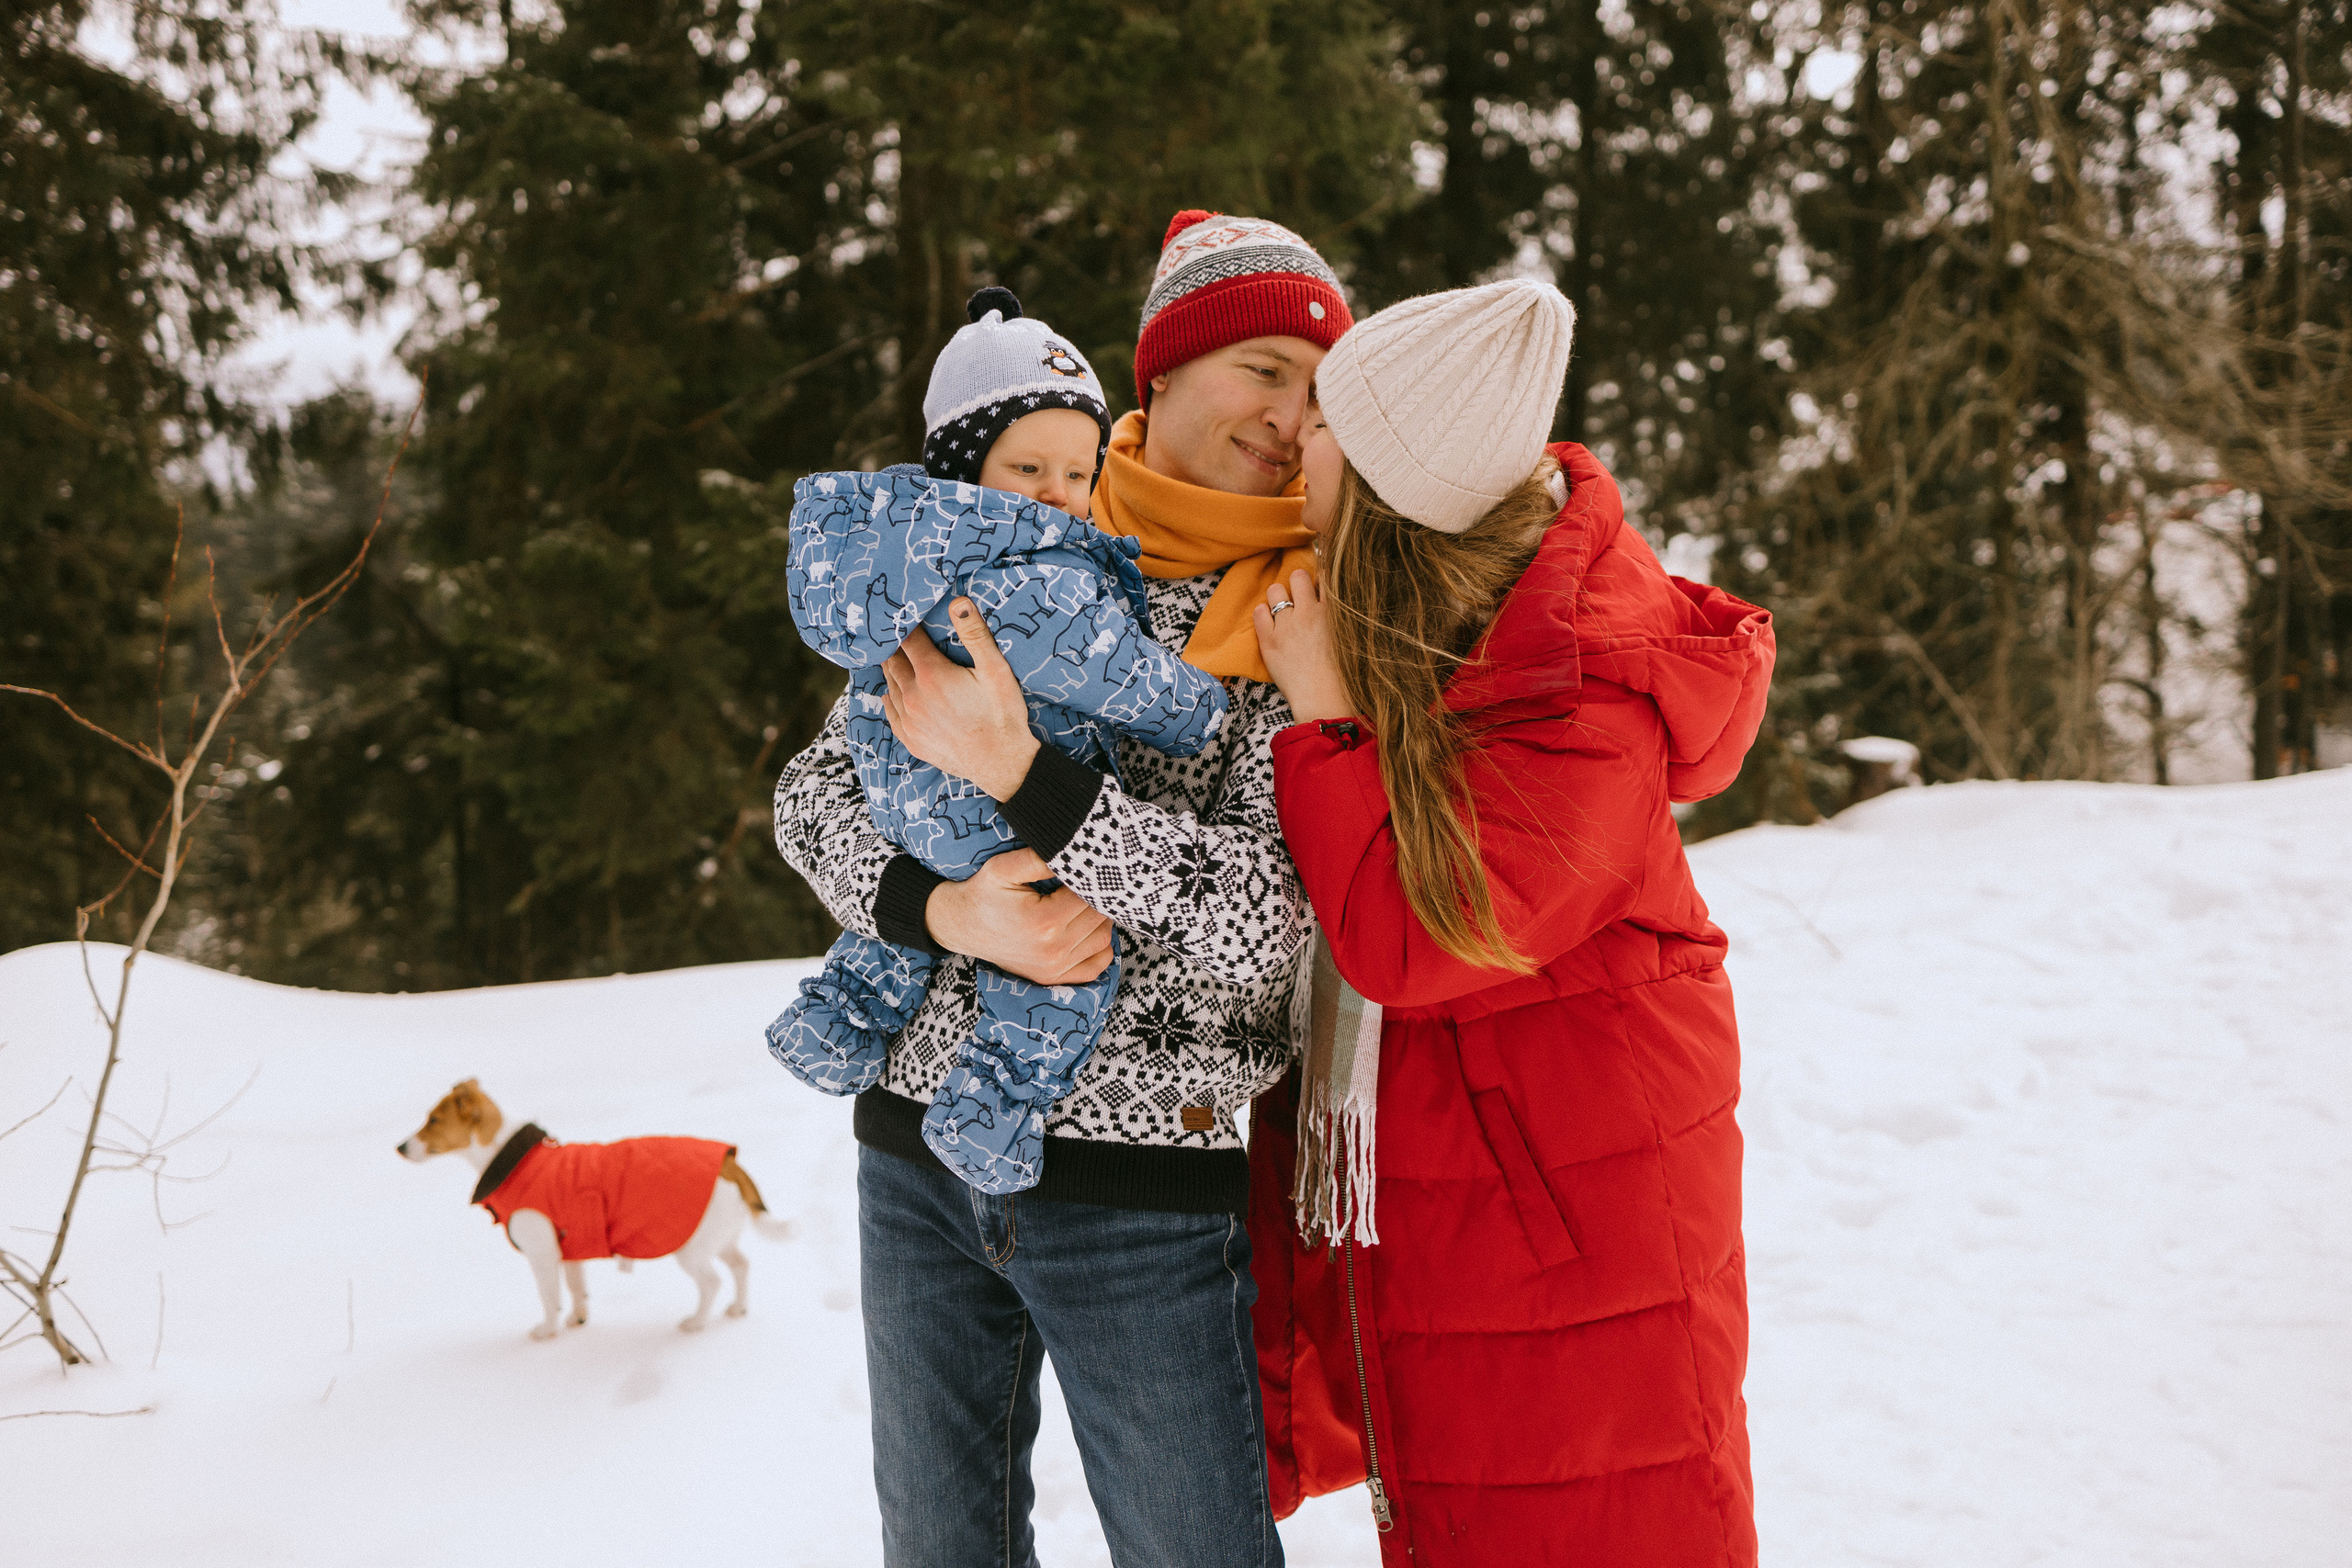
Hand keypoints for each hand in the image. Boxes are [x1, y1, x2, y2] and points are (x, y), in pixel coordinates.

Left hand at [881, 599, 1039, 800]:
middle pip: (893, 662)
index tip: (907, 616)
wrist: (1002, 764)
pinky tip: (893, 693)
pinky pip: (891, 712)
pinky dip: (890, 698)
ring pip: (889, 686)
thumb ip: (975, 635)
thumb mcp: (995, 670)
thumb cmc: (1002, 715)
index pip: (908, 640)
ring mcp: (909, 720)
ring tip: (895, 660)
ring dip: (892, 672)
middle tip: (897, 636)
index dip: (906, 626)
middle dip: (896, 647)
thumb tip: (959, 603)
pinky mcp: (911, 740)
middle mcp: (913, 696)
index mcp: (932, 675)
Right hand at [926, 848, 1113, 984]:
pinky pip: (1095, 966)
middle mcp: (1053, 950)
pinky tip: (1087, 929)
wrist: (960, 926)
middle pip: (1099, 917)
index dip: (1089, 879)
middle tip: (1082, 884)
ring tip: (1081, 903)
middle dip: (1095, 897)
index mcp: (1044, 921)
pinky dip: (1100, 948)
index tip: (1080, 869)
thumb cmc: (982, 894)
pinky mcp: (1052, 978)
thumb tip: (1074, 855)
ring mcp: (1054, 968)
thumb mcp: (1003, 868)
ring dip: (1100, 920)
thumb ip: (1038, 859)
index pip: (1091, 896)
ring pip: (1103, 939)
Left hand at [1252, 569, 1352, 722]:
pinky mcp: (1269, 641)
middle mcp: (1310, 613)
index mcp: (1334, 612)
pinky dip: (1262, 613)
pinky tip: (1269, 623)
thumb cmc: (1342, 675)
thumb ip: (1341, 616)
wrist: (1325, 700)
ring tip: (1283, 612)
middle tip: (1299, 599)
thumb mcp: (1350, 638)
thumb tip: (1331, 599)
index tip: (1317, 588)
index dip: (1320, 578)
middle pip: (1298, 576)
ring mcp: (1287, 626)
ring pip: (1275, 590)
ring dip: (1278, 597)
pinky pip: (1258, 612)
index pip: (1325, 577)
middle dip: (1298, 583)